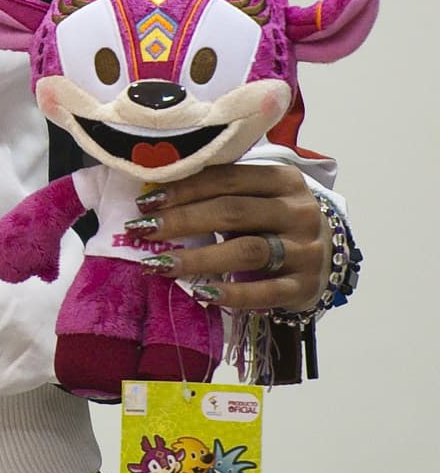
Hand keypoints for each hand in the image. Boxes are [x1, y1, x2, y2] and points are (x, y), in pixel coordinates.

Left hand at [128, 162, 330, 311]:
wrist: (329, 253)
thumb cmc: (277, 218)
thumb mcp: (260, 194)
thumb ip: (222, 187)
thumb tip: (157, 189)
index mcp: (283, 178)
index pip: (227, 178)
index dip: (184, 189)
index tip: (147, 202)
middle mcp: (298, 211)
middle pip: (233, 212)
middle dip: (182, 221)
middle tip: (143, 231)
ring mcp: (305, 250)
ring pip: (247, 252)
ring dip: (198, 259)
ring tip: (159, 264)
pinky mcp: (305, 286)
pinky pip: (266, 293)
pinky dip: (231, 294)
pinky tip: (200, 294)